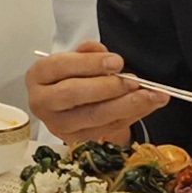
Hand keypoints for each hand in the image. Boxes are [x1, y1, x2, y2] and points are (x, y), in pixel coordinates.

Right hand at [26, 42, 169, 145]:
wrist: (66, 105)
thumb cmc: (69, 77)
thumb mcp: (74, 58)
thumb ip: (87, 53)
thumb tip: (103, 53)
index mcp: (38, 76)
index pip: (61, 67)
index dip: (90, 64)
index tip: (117, 62)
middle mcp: (42, 103)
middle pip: (74, 94)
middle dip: (108, 87)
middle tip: (135, 82)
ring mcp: (59, 125)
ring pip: (94, 117)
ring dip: (128, 105)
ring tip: (153, 95)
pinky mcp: (77, 140)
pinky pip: (107, 129)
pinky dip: (132, 116)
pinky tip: (148, 105)